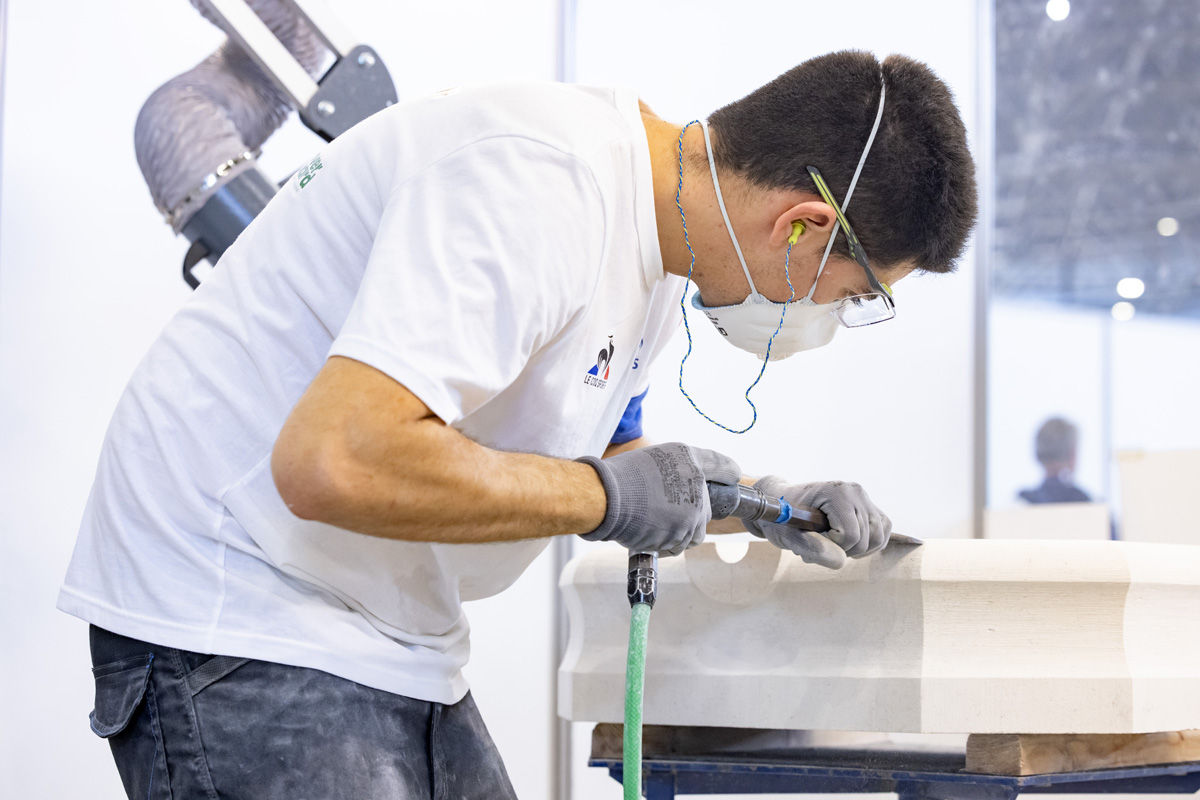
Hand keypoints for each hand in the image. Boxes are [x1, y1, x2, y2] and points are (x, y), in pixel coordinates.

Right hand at [576, 443, 740, 555]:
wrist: (606, 497)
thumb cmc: (620, 477)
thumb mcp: (652, 460)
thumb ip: (676, 472)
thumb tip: (687, 489)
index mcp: (689, 458)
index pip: (721, 464)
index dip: (728, 471)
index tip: (732, 475)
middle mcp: (696, 483)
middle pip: (706, 508)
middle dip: (691, 514)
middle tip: (663, 511)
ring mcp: (692, 510)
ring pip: (694, 532)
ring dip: (678, 532)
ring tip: (652, 523)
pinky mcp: (682, 533)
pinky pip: (678, 545)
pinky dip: (665, 543)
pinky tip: (647, 532)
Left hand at [745, 476, 891, 568]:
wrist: (782, 505)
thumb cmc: (782, 519)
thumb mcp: (789, 536)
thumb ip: (813, 548)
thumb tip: (841, 560)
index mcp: (836, 492)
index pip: (850, 536)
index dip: (831, 547)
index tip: (812, 538)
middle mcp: (855, 490)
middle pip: (866, 540)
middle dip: (843, 550)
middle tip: (819, 543)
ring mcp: (864, 497)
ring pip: (877, 538)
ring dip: (857, 550)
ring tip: (832, 544)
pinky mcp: (870, 506)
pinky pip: (882, 533)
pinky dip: (868, 545)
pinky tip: (847, 543)